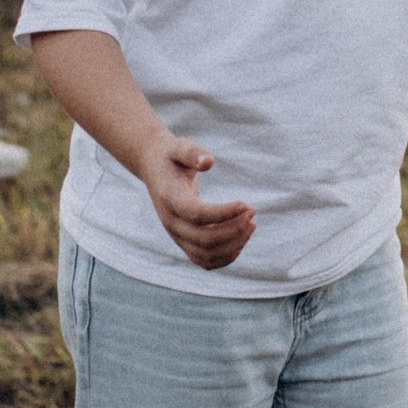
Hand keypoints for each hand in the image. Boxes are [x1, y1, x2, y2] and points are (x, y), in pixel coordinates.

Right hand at [138, 135, 255, 269]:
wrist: (154, 168)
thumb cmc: (172, 156)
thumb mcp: (180, 146)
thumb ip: (192, 153)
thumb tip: (209, 161)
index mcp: (170, 199)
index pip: (198, 215)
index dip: (225, 213)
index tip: (247, 205)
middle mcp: (170, 222)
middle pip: (204, 239)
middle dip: (234, 229)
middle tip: (253, 213)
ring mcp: (176, 235)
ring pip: (205, 254)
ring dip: (232, 245)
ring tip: (251, 226)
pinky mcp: (183, 242)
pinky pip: (204, 260)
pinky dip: (224, 257)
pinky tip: (241, 241)